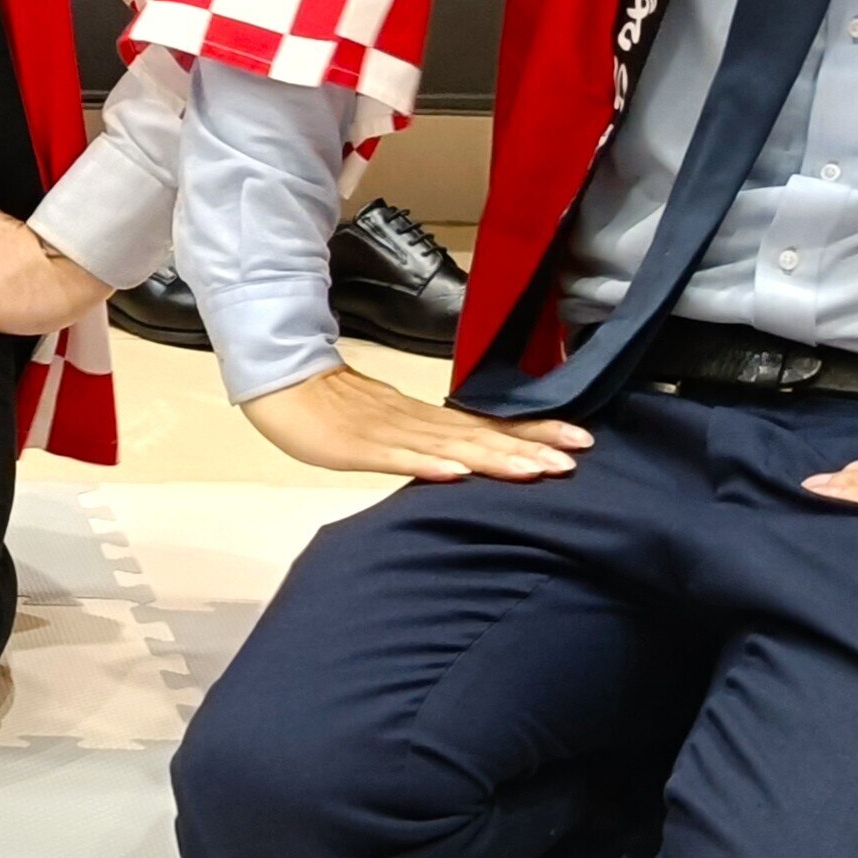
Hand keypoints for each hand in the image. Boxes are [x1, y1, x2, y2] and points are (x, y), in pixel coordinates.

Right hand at [240, 362, 591, 482]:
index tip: (580, 440)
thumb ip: (427, 440)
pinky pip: (395, 457)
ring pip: (448, 446)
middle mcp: (415, 423)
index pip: (488, 425)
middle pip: (479, 435)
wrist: (278, 383)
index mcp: (425, 420)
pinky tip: (456, 474)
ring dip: (493, 458)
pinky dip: (427, 465)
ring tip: (534, 470)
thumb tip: (473, 460)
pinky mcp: (354, 446)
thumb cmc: (332, 408)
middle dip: (528, 447)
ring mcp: (385, 434)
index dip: (533, 432)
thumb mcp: (388, 426)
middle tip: (574, 459)